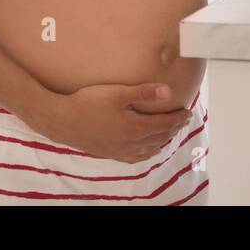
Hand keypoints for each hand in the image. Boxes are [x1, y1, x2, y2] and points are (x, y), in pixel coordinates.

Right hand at [37, 82, 193, 163]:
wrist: (62, 120)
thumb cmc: (88, 102)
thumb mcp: (117, 93)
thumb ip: (143, 93)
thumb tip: (168, 91)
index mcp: (135, 127)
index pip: (164, 124)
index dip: (177, 118)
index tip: (188, 111)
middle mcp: (131, 142)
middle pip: (159, 137)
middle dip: (174, 128)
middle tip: (183, 120)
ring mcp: (120, 150)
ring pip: (149, 149)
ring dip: (163, 140)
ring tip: (170, 133)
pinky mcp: (110, 154)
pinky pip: (135, 157)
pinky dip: (147, 153)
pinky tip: (148, 150)